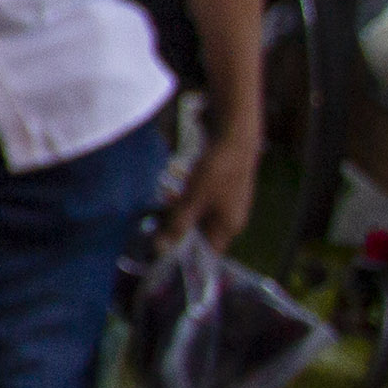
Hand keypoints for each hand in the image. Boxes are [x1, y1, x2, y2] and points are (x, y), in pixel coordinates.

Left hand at [162, 123, 260, 251]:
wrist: (233, 132)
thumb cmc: (217, 170)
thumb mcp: (193, 200)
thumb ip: (178, 224)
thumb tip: (162, 249)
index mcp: (229, 225)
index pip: (208, 252)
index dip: (185, 255)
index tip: (160, 251)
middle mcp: (230, 215)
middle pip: (198, 232)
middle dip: (175, 227)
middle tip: (154, 221)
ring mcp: (225, 199)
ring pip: (194, 213)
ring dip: (176, 209)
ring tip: (163, 198)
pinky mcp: (218, 183)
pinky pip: (196, 198)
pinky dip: (183, 195)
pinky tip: (170, 185)